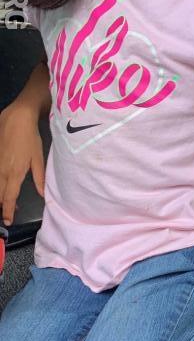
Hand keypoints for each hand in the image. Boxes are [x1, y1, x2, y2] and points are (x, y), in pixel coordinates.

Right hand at [0, 105, 44, 225]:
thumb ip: (39, 178)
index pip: (9, 197)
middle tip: (7, 215)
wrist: (17, 119)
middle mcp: (2, 171)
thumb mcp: (38, 159)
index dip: (8, 211)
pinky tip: (2, 185)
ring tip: (5, 203)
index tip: (8, 221)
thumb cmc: (30, 139)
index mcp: (15, 173)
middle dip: (2, 206)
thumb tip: (43, 194)